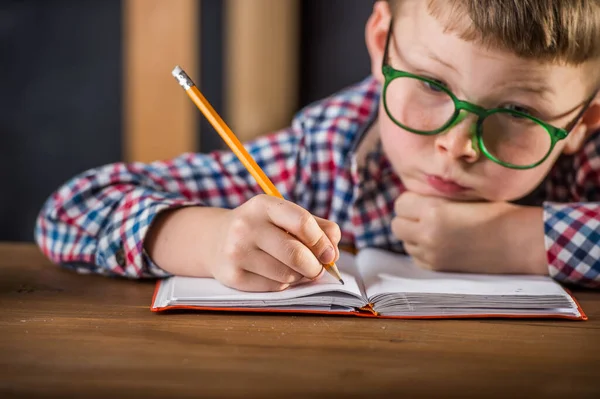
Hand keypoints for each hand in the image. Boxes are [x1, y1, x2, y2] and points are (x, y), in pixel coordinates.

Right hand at [210, 195, 340, 290]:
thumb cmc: (261, 227)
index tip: (330, 254)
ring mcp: (237, 252)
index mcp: (264, 205)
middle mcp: (246, 226)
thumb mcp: (284, 216)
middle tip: (317, 268)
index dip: (322, 242)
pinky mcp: (233, 276)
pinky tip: (275, 273)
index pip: (302, 222)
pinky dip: (283, 284)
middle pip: (296, 254)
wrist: (215, 239)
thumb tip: (334, 251)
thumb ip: (316, 227)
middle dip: (315, 266)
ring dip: (299, 276)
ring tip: (293, 268)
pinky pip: (274, 287)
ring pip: (287, 274)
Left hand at [390, 192, 547, 274]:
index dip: (411, 201)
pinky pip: (416, 258)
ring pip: (405, 242)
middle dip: (408, 219)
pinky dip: (423, 251)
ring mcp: (431, 254)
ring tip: (436, 230)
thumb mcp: (463, 198)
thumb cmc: (496, 213)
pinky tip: (442, 244)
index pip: (401, 203)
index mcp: (433, 211)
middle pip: (397, 224)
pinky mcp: (438, 269)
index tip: (423, 201)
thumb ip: (436, 198)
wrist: (520, 242)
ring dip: (414, 236)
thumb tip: (415, 199)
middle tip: (425, 216)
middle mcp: (427, 234)